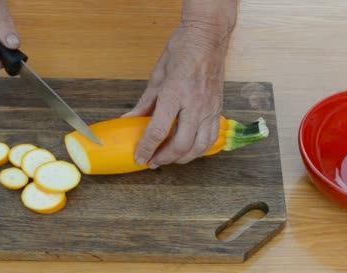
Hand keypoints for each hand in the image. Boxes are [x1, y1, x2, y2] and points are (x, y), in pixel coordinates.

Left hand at [123, 0, 237, 168]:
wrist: (208, 37)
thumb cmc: (182, 50)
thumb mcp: (157, 75)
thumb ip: (145, 102)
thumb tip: (129, 119)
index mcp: (175, 93)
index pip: (158, 130)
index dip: (147, 148)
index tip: (140, 157)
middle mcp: (194, 104)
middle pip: (181, 144)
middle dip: (165, 158)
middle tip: (153, 161)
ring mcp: (209, 108)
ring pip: (199, 146)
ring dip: (183, 158)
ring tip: (170, 159)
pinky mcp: (218, 109)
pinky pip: (211, 137)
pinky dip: (200, 149)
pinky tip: (190, 151)